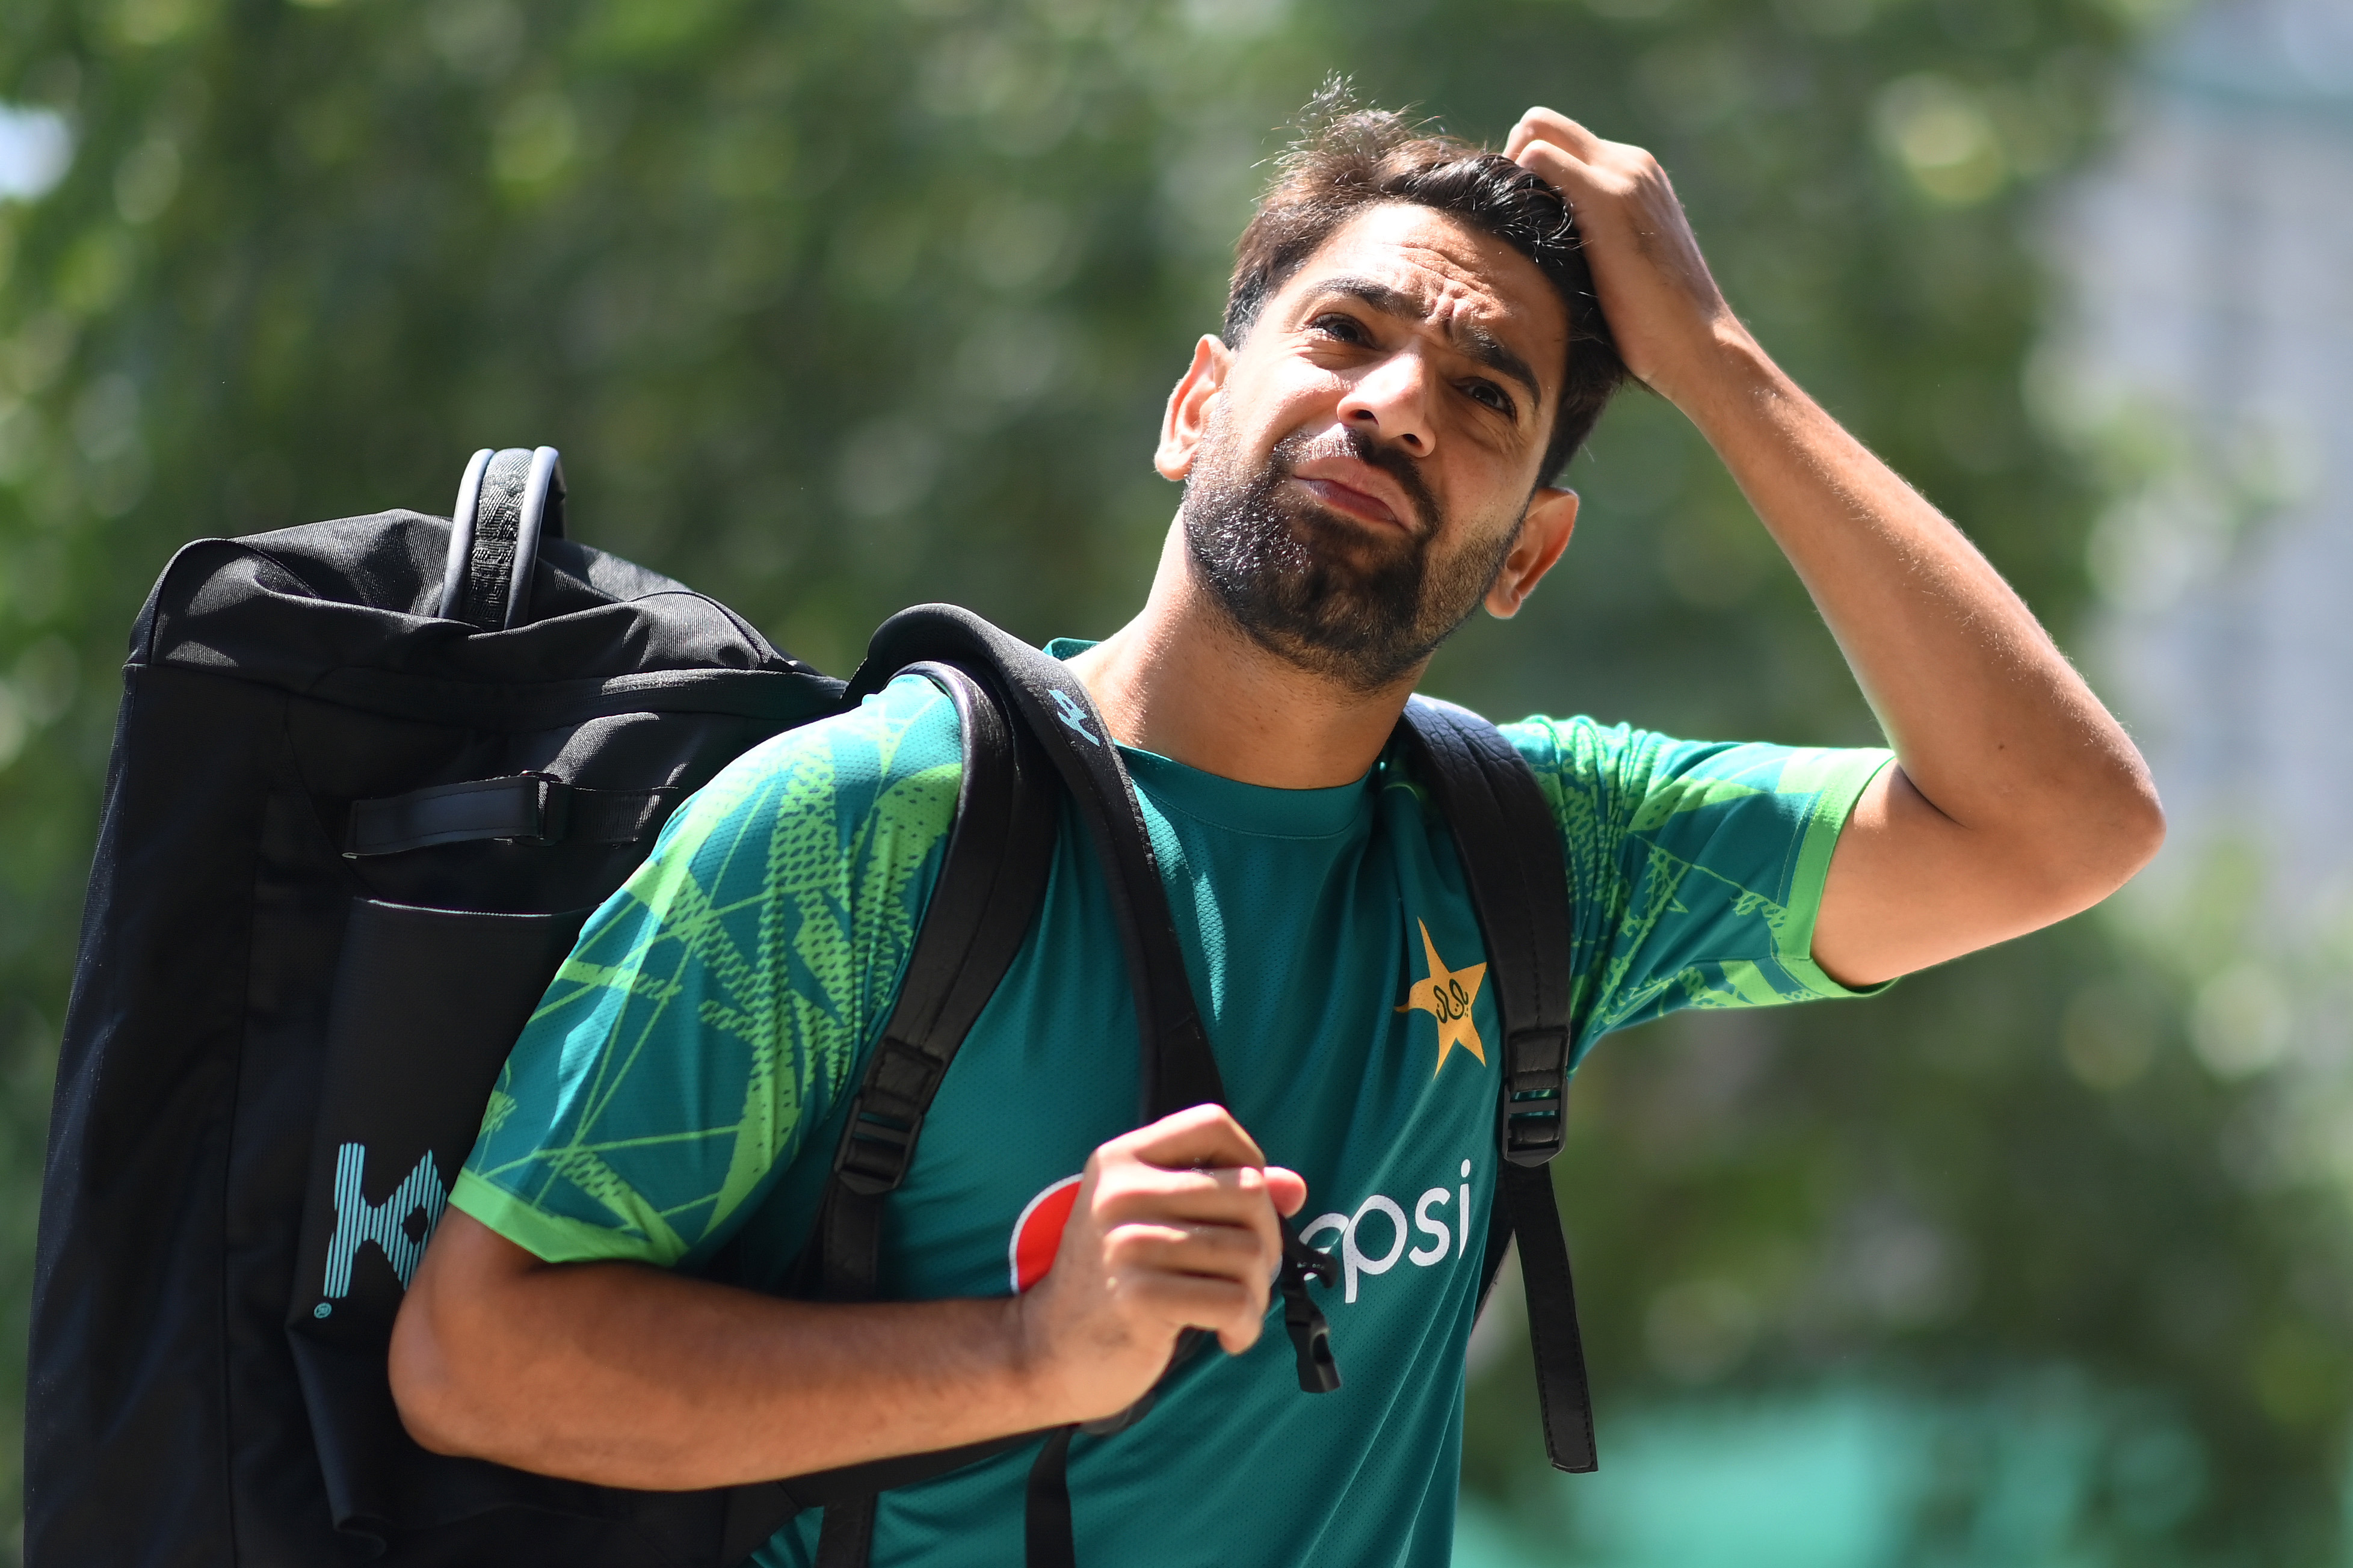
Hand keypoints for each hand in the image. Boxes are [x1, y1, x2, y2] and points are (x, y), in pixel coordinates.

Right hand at [1015, 1104, 1307, 1424]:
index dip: (1251, 1159)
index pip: (1212, 1123)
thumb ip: (1223, 1196)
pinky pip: (1233, 1300)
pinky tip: (1228, 1336)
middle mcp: (1121, 1191)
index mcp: (1122, 1159)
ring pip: (1249, 1251)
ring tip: (1233, 1311)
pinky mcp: (1138, 1295)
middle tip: (1247, 1275)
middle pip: (1248, 1191)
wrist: (1049, 1351)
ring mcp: (1126, 1242)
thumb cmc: (1115, 1283)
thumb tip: (1295, 1188)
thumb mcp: (1157, 1222)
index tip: (1246, 1207)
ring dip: (1256, 1293)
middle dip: (1267, 1241)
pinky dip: (1245, 1326)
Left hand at [1504, 108, 1749, 405]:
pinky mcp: (1607, 199)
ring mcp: (1622, 175)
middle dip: (1508, 162)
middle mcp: (1630, 163)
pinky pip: (1539, 157)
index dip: (1523, 170)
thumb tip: (1542, 255)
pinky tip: (1514, 236)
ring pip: (1536, 131)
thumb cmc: (1656, 330)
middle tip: (1500, 221)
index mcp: (1635, 176)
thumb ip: (1590, 242)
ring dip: (1508, 174)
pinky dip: (1514, 185)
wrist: (1700, 348)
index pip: (1560, 141)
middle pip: (1542, 123)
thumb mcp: (1619, 269)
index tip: (1511, 219)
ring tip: (1507, 232)